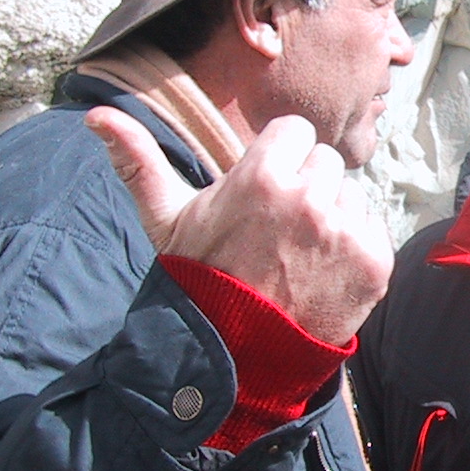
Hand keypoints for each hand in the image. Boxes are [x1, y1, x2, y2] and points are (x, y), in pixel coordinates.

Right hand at [85, 108, 393, 345]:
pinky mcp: (372, 262)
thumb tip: (96, 116)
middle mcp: (307, 198)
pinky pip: (373, 229)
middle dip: (306, 187)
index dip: (279, 160)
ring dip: (333, 218)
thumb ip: (138, 161)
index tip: (264, 192)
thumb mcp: (165, 219)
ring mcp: (344, 231)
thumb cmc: (200, 278)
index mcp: (262, 175)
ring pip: (351, 195)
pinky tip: (323, 272)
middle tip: (279, 230)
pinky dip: (354, 250)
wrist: (235, 354)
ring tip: (299, 254)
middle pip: (325, 162)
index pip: (295, 132)